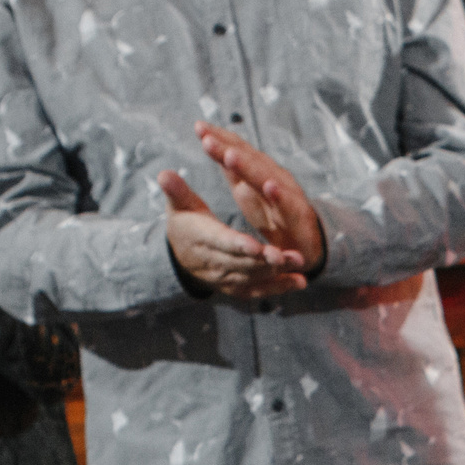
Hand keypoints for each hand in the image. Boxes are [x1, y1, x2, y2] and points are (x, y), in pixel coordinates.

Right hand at [159, 169, 309, 299]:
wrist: (181, 257)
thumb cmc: (184, 224)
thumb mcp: (179, 206)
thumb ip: (177, 192)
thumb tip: (163, 174)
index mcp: (202, 239)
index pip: (222, 242)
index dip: (238, 245)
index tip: (256, 245)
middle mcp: (215, 263)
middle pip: (242, 263)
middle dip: (265, 261)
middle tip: (287, 255)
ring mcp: (227, 278)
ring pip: (254, 277)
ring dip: (277, 273)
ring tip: (299, 263)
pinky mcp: (238, 287)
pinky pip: (259, 290)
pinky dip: (280, 287)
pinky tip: (300, 281)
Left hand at [195, 123, 325, 274]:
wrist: (306, 246)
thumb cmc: (275, 218)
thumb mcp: (247, 195)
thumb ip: (233, 172)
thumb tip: (212, 144)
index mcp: (258, 172)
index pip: (238, 150)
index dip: (219, 139)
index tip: (198, 127)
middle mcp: (274, 176)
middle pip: (249, 159)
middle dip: (228, 147)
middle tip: (207, 138)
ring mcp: (288, 194)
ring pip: (267, 177)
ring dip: (250, 167)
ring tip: (230, 156)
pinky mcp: (300, 215)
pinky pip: (289, 205)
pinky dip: (280, 195)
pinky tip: (270, 187)